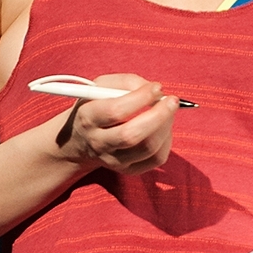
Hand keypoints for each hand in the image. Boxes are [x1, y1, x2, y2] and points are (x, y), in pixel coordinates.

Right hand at [49, 74, 178, 175]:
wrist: (80, 140)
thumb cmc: (95, 106)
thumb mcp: (100, 87)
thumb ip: (126, 82)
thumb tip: (155, 90)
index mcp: (88, 118)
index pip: (115, 111)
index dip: (141, 98)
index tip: (157, 87)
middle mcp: (98, 143)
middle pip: (131, 135)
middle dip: (158, 115)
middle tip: (172, 101)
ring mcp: (113, 160)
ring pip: (148, 149)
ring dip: (165, 127)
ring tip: (168, 111)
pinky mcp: (128, 170)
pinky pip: (156, 159)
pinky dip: (167, 141)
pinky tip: (164, 127)